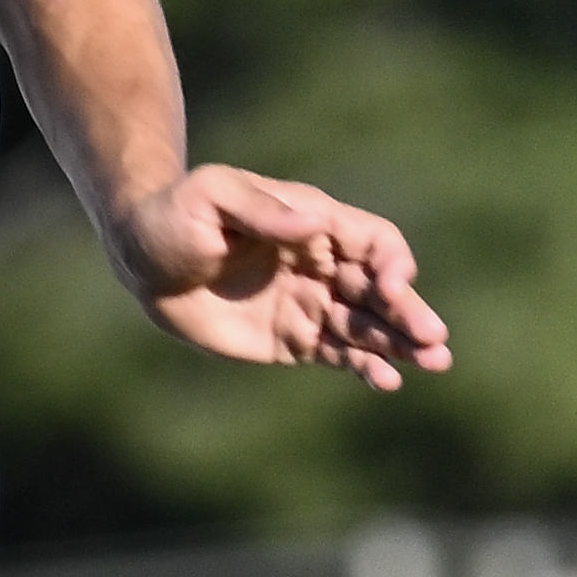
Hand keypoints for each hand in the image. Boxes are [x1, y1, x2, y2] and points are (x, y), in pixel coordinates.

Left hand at [106, 164, 452, 387]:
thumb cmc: (176, 215)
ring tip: (434, 363)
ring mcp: (310, 304)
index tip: (389, 288)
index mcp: (315, 223)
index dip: (392, 263)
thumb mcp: (211, 195)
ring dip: (402, 344)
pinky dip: (365, 367)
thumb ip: (260, 208)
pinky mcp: (292, 340)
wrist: (141, 260)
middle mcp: (323, 265)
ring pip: (368, 326)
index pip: (375, 242)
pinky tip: (386, 381)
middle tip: (435, 340)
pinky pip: (339, 354)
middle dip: (410, 313)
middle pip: (383, 290)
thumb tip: (313, 224)